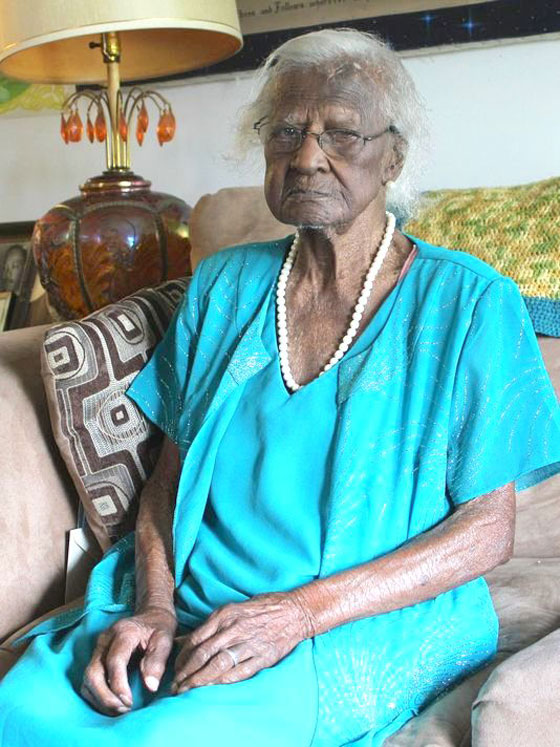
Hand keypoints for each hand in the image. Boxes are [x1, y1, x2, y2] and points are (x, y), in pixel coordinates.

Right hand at [81, 607, 176, 715]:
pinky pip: (88, 680)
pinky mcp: (96, 656)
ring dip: (100, 699)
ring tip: (120, 709)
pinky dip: (96, 695)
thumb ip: (158, 661)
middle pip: (93, 672)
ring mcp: (98, 647)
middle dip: (105, 697)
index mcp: (124, 632)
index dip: (118, 684)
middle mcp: (105, 639)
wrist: (150, 614)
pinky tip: (112, 703)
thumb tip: (150, 687)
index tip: (129, 702)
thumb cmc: (159, 626)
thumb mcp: (165, 639)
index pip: (114, 661)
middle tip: (124, 709)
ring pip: (87, 679)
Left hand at [172, 591, 311, 692]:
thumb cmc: (262, 608)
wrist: (294, 611)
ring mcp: (249, 643)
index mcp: (225, 614)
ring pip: (218, 665)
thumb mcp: (233, 609)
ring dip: (200, 680)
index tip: (175, 670)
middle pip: (203, 654)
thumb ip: (211, 625)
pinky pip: (239, 672)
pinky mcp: (263, 656)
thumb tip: (184, 641)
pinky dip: (223, 682)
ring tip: (189, 690)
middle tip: (176, 686)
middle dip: (186, 673)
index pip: (196, 639)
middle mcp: (235, 628)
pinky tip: (213, 688)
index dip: (182, 658)